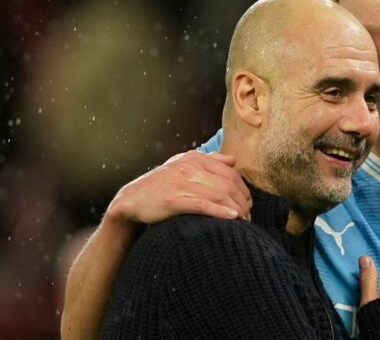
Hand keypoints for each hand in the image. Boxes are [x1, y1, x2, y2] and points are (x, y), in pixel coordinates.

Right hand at [105, 151, 250, 224]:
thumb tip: (233, 160)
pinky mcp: (172, 199)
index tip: (248, 203)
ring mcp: (181, 182)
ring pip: (219, 194)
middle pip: (228, 184)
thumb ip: (209, 161)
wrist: (131, 200)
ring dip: (236, 209)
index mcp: (194, 158)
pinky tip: (232, 218)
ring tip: (244, 221)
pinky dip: (220, 211)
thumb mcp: (183, 166)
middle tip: (249, 216)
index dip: (244, 189)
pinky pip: (203, 205)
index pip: (230, 172)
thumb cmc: (161, 185)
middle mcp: (189, 167)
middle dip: (243, 201)